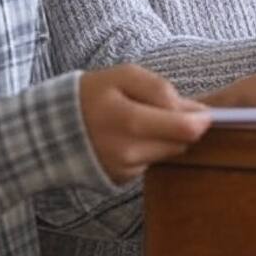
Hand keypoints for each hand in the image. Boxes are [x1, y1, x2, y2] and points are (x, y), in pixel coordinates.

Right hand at [79, 64, 210, 184]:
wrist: (51, 128)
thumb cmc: (92, 94)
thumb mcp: (123, 76)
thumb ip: (160, 88)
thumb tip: (194, 110)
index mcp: (127, 119)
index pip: (184, 128)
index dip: (201, 119)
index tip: (203, 111)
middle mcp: (127, 150)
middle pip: (181, 143)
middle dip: (183, 127)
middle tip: (166, 110)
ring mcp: (124, 169)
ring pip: (169, 153)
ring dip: (165, 138)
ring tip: (141, 120)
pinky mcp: (122, 180)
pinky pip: (151, 162)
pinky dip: (149, 149)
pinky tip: (129, 137)